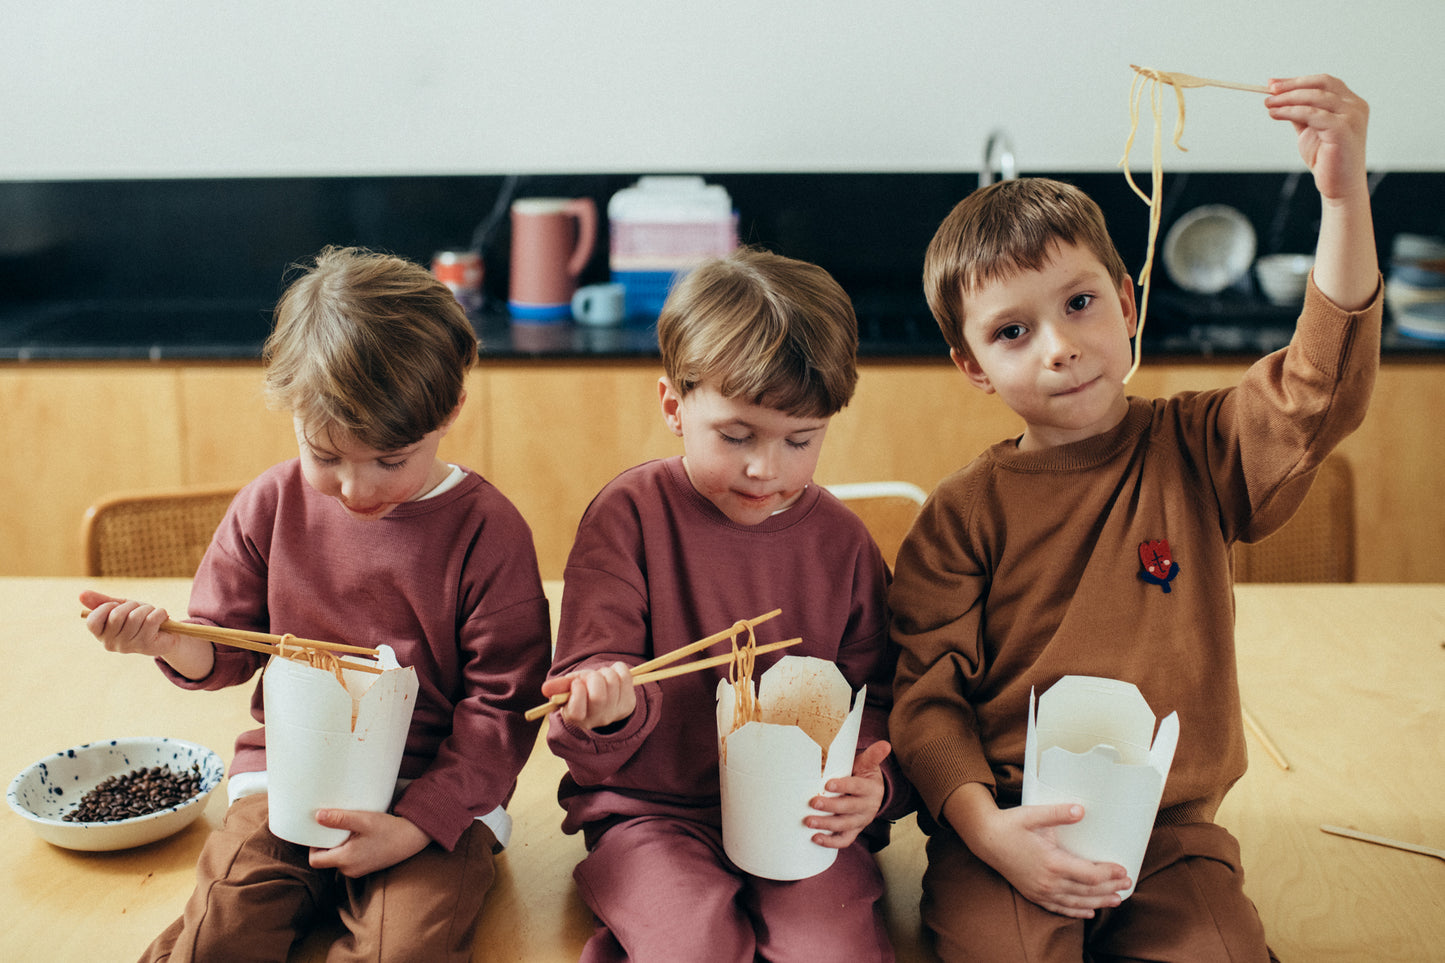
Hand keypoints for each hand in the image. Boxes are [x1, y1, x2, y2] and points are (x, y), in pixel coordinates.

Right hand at [80, 589, 214, 679]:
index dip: (106, 608)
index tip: (117, 605)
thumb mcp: (120, 606)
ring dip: (147, 609)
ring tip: (151, 613)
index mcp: (101, 634)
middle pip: (117, 615)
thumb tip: (81, 594)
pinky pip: (151, 620)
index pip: (92, 621)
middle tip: (140, 608)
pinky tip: (162, 617)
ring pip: (135, 617)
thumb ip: (101, 601)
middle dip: (132, 605)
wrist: (167, 633)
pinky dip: (159, 613)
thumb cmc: (139, 618)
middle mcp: (111, 644)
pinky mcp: (146, 646)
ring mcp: (128, 647)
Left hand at [308, 809, 429, 877]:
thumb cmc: (389, 829)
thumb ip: (340, 819)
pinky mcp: (365, 867)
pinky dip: (348, 849)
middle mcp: (349, 869)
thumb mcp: (364, 820)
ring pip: (337, 859)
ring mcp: (358, 870)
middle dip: (326, 844)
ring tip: (348, 829)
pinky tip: (358, 836)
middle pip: (325, 860)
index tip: (321, 831)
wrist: (412, 838)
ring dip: (338, 846)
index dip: (313, 846)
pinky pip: (348, 860)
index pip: (315, 860)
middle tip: (334, 826)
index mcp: (346, 859)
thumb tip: (318, 816)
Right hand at [540, 661, 635, 729]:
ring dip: (605, 672)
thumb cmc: (582, 693)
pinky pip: (625, 676)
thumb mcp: (568, 690)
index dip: (577, 692)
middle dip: (593, 678)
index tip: (576, 682)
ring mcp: (615, 712)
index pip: (576, 711)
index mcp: (577, 718)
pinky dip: (618, 668)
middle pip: (598, 697)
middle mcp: (597, 719)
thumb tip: (544, 689)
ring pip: (612, 682)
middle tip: (590, 676)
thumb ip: (558, 688)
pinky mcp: (629, 703)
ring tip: (601, 676)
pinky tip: (613, 673)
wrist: (605, 701)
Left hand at [805, 740, 891, 848]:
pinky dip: (830, 842)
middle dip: (830, 806)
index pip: (857, 787)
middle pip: (849, 808)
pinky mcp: (854, 831)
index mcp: (871, 789)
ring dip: (826, 825)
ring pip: (844, 825)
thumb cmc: (864, 775)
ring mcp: (861, 821)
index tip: (827, 784)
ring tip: (809, 821)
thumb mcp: (868, 764)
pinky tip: (815, 838)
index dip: (843, 786)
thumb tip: (885, 744)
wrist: (872, 793)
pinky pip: (843, 840)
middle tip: (813, 802)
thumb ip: (873, 755)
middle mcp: (867, 807)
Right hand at [944, 783, 1129, 917]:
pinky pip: (1059, 908)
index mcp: (1051, 862)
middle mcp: (1048, 881)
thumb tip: (1081, 809)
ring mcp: (1040, 891)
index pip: (1089, 875)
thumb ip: (1058, 813)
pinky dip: (1076, 911)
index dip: (1109, 874)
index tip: (1123, 870)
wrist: (985, 839)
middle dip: (1110, 888)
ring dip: (1099, 902)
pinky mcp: (1033, 894)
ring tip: (1116, 900)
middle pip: (1087, 891)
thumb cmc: (1010, 825)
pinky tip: (1088, 912)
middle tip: (1128, 884)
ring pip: (1076, 902)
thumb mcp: (1033, 815)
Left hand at [1266, 74, 1369, 202]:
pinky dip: (1291, 111)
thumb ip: (1301, 112)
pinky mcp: (1343, 129)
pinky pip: (1312, 114)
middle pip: (1321, 85)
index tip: (1273, 84)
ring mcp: (1352, 117)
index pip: (1324, 82)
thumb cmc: (1326, 159)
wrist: (1339, 187)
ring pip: (1315, 98)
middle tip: (1268, 90)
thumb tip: (1279, 96)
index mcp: (1350, 103)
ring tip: (1268, 104)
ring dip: (1288, 98)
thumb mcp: (1310, 129)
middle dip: (1292, 85)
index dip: (1297, 81)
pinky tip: (1276, 114)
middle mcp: (1355, 106)